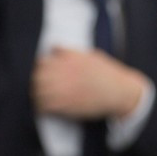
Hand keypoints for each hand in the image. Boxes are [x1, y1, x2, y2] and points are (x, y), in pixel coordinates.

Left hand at [31, 47, 145, 119]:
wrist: (120, 91)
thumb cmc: (106, 73)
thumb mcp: (89, 55)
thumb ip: (70, 52)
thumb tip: (53, 47)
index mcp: (69, 59)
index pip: (42, 62)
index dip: (40, 68)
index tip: (40, 73)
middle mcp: (65, 72)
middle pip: (38, 76)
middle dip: (36, 81)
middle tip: (37, 86)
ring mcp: (65, 89)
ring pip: (38, 91)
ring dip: (36, 94)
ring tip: (38, 97)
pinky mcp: (67, 105)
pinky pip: (46, 106)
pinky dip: (41, 107)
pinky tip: (43, 108)